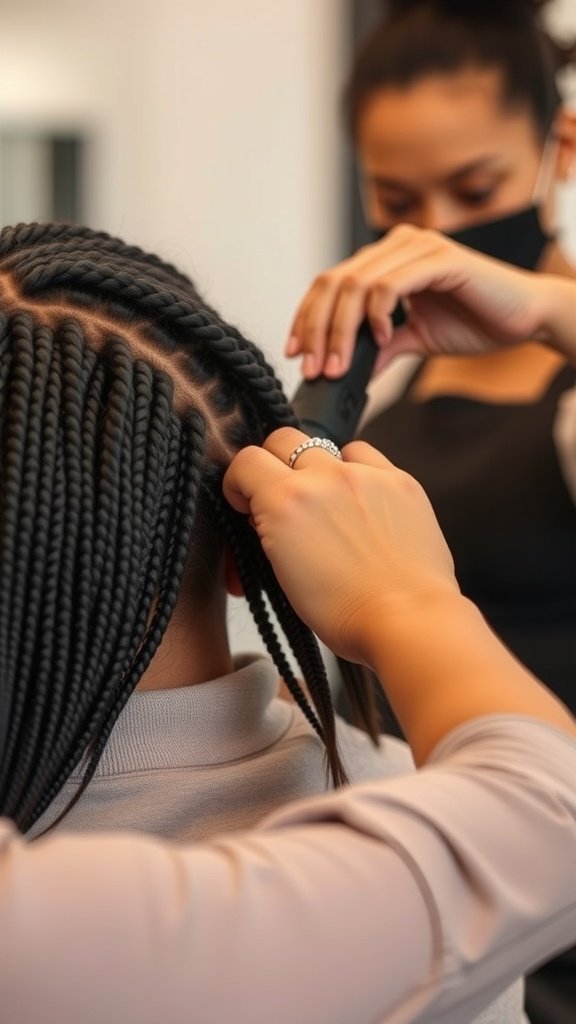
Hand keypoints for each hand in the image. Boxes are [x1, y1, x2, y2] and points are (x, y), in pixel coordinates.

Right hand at [223, 427, 456, 666]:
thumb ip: (270, 531)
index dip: (239, 482)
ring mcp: (364, 475)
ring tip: (327, 502)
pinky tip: (360, 501)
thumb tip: (264, 513)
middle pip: (282, 439)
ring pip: (326, 446)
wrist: (407, 620)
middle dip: (274, 465)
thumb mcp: (283, 576)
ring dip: (317, 468)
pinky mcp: (399, 480)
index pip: (246, 461)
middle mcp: (325, 477)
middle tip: (281, 495)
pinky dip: (357, 471)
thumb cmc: (347, 612)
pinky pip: (366, 456)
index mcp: (286, 502)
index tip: (246, 500)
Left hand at [286, 225, 553, 378]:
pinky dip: (378, 314)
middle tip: (314, 368)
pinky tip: (381, 339)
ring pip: (357, 283)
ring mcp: (418, 248)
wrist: (525, 318)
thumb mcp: (415, 340)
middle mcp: (397, 246)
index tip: (295, 353)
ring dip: (341, 330)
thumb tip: (349, 371)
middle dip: (317, 329)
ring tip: (339, 365)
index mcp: (386, 260)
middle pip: (334, 282)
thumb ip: (380, 349)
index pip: (330, 283)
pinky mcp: (441, 259)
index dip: (306, 317)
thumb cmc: (475, 321)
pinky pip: (392, 284)